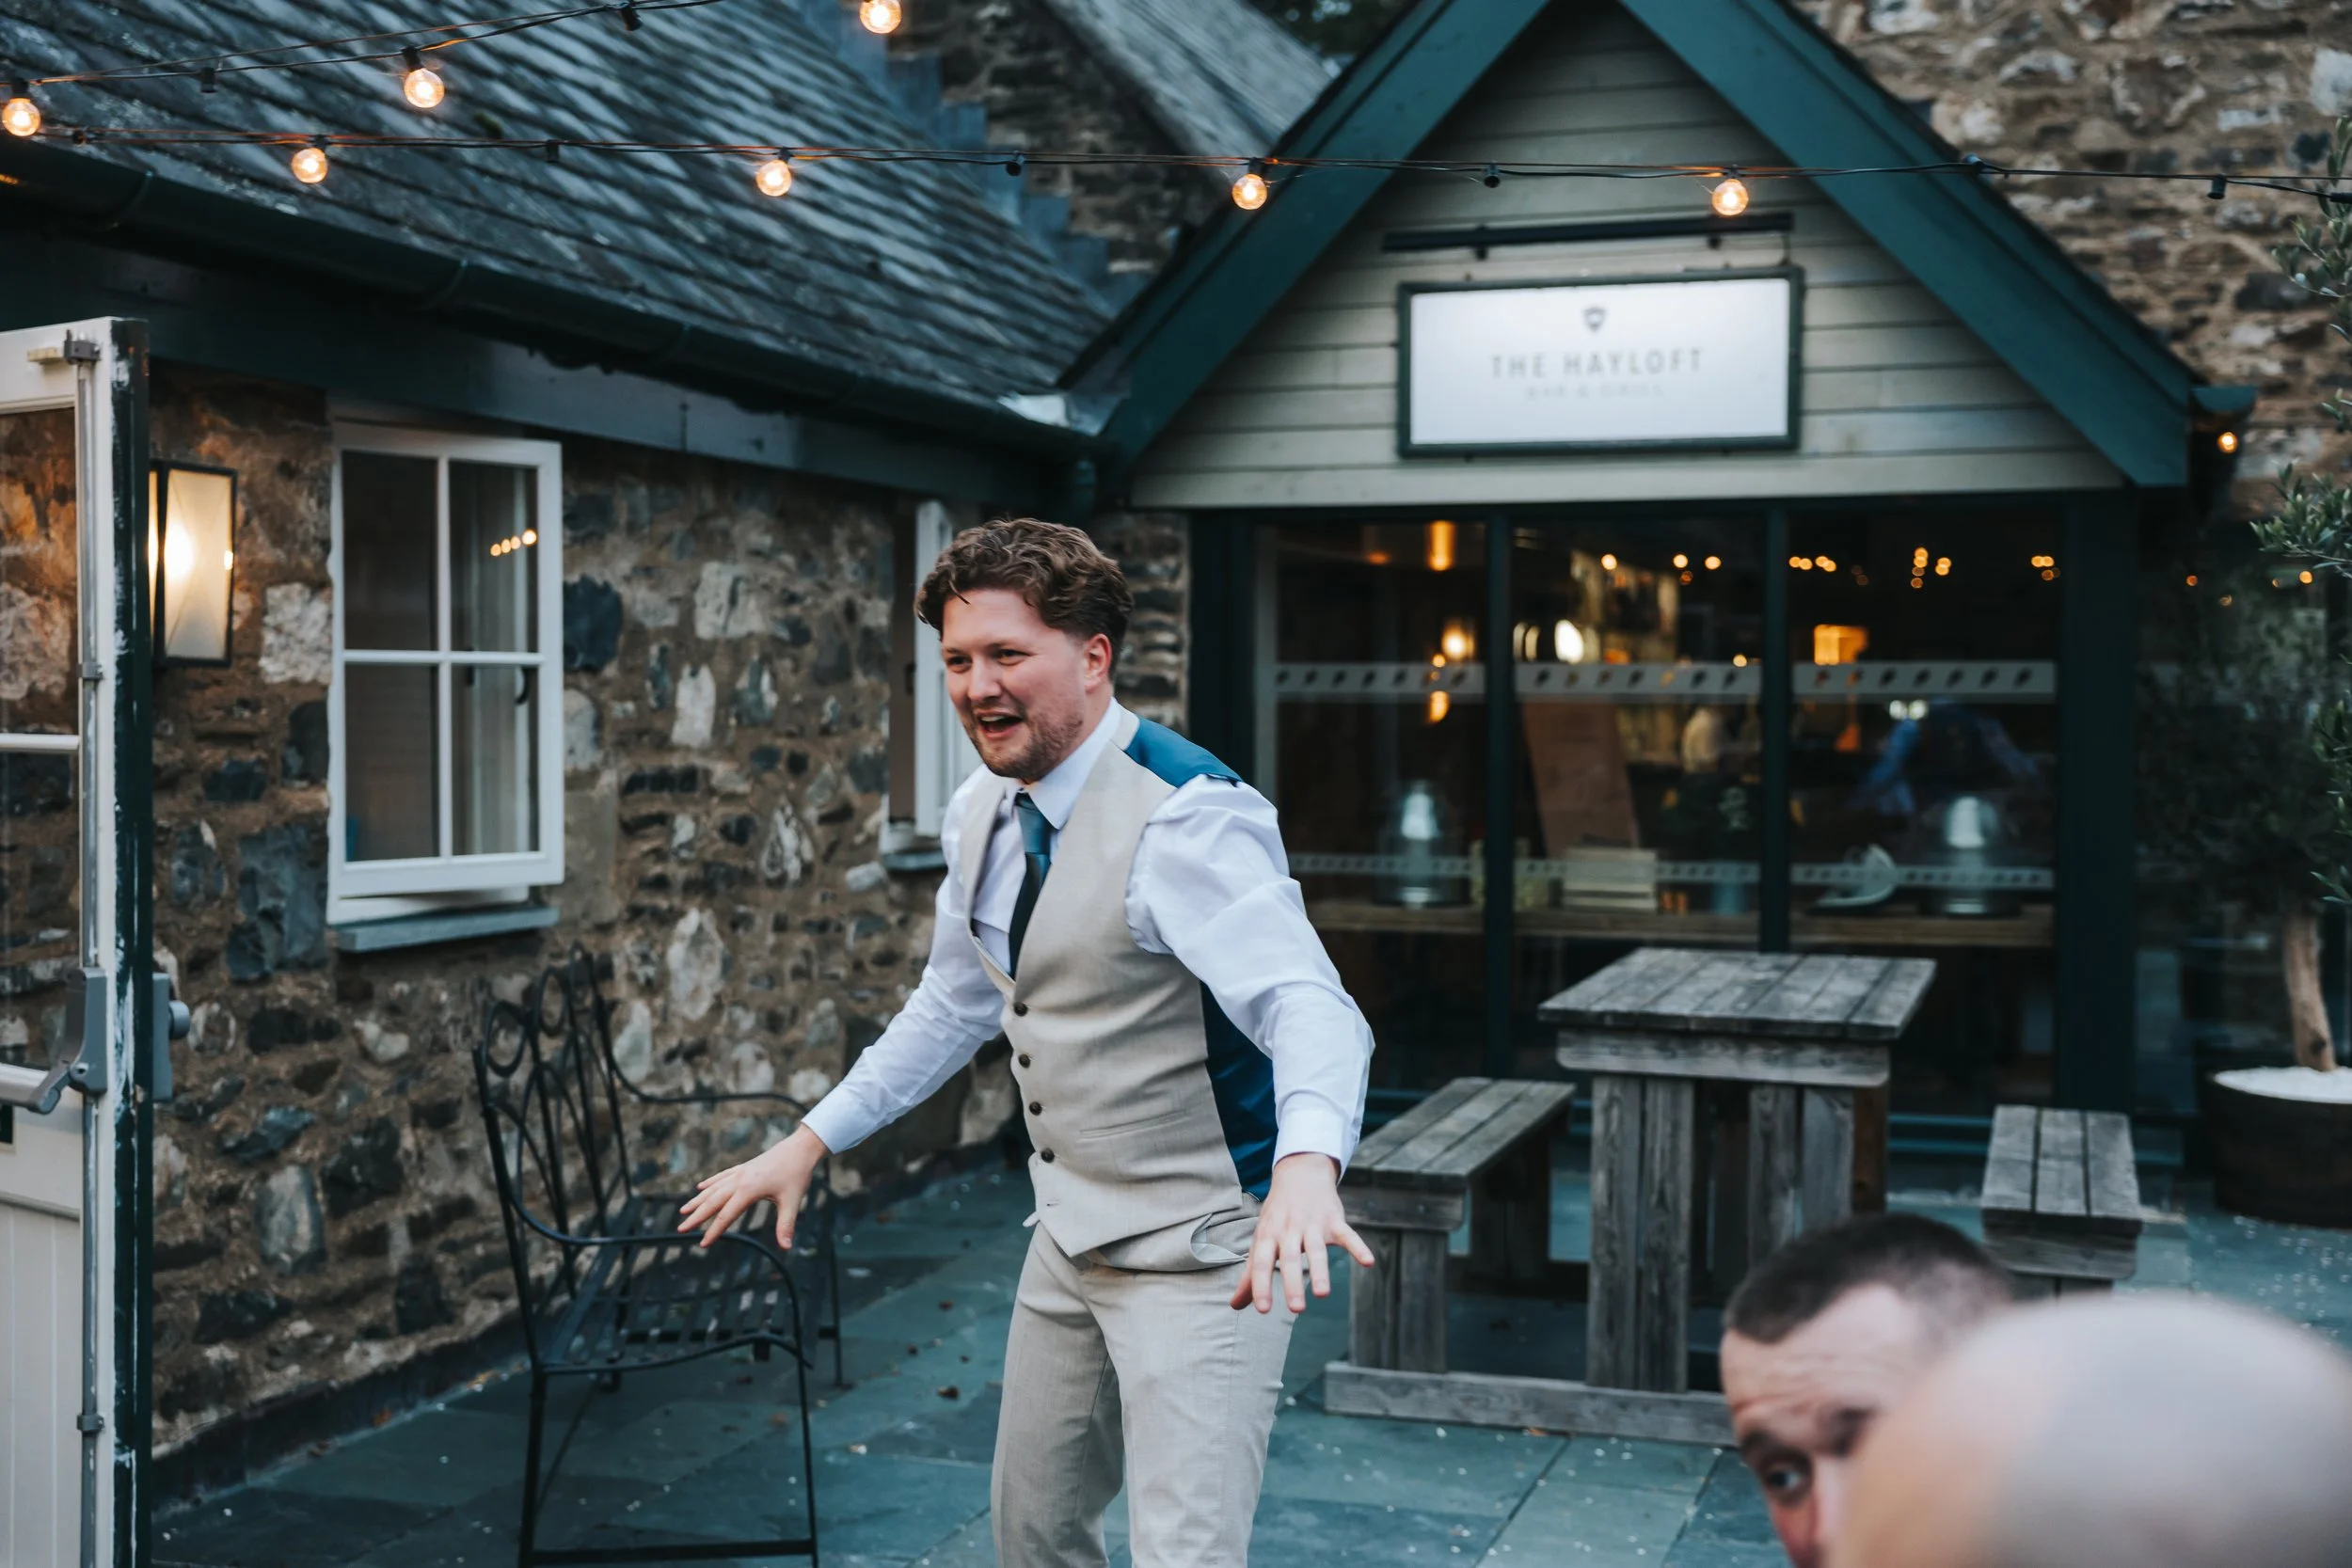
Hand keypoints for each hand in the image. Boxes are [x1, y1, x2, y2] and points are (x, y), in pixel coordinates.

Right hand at [676, 1125, 830, 1248]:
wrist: (800, 1147)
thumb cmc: (797, 1174)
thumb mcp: (793, 1201)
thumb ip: (786, 1225)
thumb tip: (786, 1247)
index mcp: (749, 1190)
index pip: (727, 1215)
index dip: (714, 1231)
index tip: (702, 1244)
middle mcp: (740, 1180)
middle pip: (713, 1201)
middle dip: (696, 1216)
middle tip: (680, 1229)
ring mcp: (741, 1172)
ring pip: (714, 1188)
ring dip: (698, 1200)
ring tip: (683, 1211)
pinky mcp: (745, 1167)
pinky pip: (722, 1176)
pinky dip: (710, 1183)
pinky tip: (700, 1187)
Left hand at [1231, 1151, 1376, 1313]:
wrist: (1300, 1173)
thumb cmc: (1277, 1214)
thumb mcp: (1261, 1238)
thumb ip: (1250, 1274)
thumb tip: (1235, 1305)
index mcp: (1268, 1235)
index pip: (1260, 1262)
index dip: (1260, 1285)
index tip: (1262, 1309)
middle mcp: (1289, 1229)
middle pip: (1290, 1258)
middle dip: (1293, 1283)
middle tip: (1296, 1309)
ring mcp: (1313, 1224)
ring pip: (1317, 1249)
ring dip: (1321, 1270)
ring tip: (1322, 1294)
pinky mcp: (1334, 1221)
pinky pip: (1348, 1235)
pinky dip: (1358, 1247)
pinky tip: (1368, 1262)